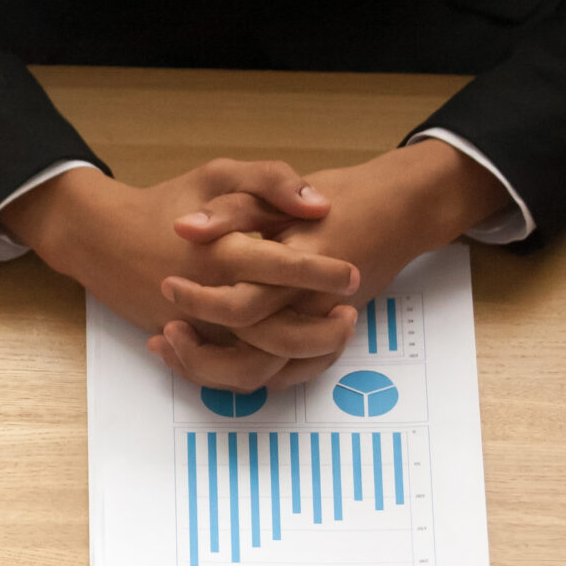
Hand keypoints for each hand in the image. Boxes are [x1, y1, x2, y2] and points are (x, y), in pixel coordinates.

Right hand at [0, 161, 360, 391]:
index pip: (280, 268)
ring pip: (251, 365)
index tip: (352, 273)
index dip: (321, 273)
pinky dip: (266, 368)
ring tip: (326, 336)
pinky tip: (293, 350)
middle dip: (319, 332)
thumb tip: (318, 204)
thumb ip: (270, 180)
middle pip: (272, 333)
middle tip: (349, 313)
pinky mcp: (186, 343)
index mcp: (220, 251)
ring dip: (296, 358)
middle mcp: (208, 297)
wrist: (101, 239)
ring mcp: (195, 328)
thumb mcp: (217, 175)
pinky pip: (228, 371)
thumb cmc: (165, 203)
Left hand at [162, 140, 507, 379]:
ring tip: (173, 348)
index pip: (242, 304)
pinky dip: (246, 374)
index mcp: (297, 268)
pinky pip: (284, 374)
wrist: (399, 211)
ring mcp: (319, 327)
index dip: (199, 302)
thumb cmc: (339, 196)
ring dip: (214, 372)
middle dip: (199, 353)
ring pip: (265, 374)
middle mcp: (310, 306)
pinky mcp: (324, 338)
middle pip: (252, 355)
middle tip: (165, 330)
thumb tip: (183, 228)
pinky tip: (208, 359)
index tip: (167, 287)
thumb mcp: (278, 191)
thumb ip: (231, 210)